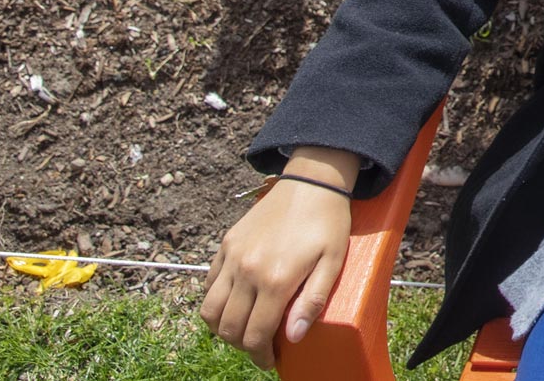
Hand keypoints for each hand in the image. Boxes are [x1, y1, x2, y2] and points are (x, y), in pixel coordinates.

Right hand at [200, 147, 359, 370]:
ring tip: (243, 330)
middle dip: (243, 346)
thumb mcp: (333, 262)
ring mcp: (232, 257)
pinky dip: (215, 302)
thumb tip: (293, 337)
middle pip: (229, 327)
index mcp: (275, 279)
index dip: (261, 355)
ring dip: (222, 328)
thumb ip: (313, 301)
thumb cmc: (328, 222)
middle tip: (260, 347)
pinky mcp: (227, 245)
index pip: (256, 334)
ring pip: (210, 310)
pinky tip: (233, 305)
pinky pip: (210, 284)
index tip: (270, 361)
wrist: (311, 181)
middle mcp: (247, 271)